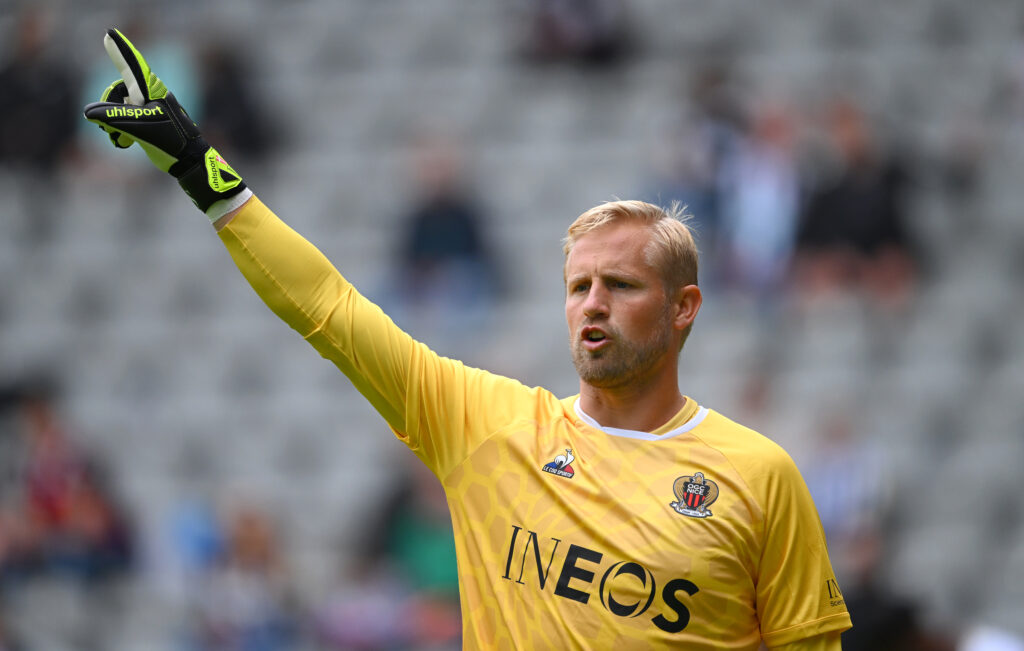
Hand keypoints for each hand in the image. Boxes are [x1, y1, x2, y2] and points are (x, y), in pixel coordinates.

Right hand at [83, 28, 248, 216]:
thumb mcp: (141, 128)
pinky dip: (119, 132)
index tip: (110, 33)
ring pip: (117, 108)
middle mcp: (149, 96)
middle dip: (109, 109)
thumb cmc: (172, 141)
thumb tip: (89, 113)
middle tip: (109, 128)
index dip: (120, 50)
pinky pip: (123, 121)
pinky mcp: (145, 122)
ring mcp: (147, 109)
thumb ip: (114, 118)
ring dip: (113, 125)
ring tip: (120, 139)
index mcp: (151, 90)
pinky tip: (124, 144)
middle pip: (117, 92)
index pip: (132, 66)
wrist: (188, 161)